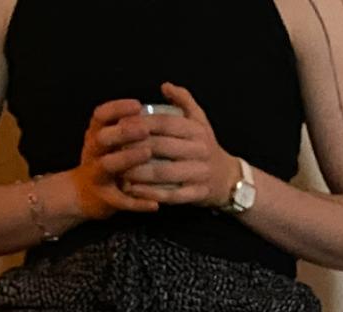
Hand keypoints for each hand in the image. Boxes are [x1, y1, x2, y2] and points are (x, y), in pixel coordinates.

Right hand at [71, 99, 166, 217]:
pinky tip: (155, 205)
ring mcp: (97, 175)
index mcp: (96, 134)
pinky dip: (137, 203)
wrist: (84, 194)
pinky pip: (121, 201)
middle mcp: (93, 152)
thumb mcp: (111, 137)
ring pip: (107, 165)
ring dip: (127, 159)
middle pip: (102, 138)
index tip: (138, 105)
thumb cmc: (108, 159)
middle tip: (145, 128)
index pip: (101, 115)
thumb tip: (163, 94)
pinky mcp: (104, 198)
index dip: (117, 109)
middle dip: (123, 132)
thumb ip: (130, 121)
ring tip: (147, 154)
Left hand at [113, 84, 242, 207]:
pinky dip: (151, 193)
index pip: (165, 122)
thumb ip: (184, 101)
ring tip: (119, 171)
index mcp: (197, 130)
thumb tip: (165, 85)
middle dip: (134, 148)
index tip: (120, 124)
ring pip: (164, 172)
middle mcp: (200, 150)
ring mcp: (200, 173)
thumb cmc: (207, 147)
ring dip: (139, 173)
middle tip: (113, 150)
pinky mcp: (198, 194)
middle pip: (161, 147)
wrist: (229, 179)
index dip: (141, 122)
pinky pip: (171, 195)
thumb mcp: (200, 121)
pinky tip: (134, 191)